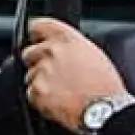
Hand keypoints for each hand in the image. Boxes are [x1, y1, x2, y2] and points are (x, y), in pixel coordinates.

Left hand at [22, 17, 126, 132]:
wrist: (106, 109)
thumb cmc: (105, 85)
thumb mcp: (93, 54)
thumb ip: (71, 47)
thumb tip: (60, 49)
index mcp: (67, 39)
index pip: (38, 25)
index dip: (36, 34)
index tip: (36, 40)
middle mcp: (52, 51)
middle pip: (29, 53)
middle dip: (37, 63)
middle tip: (53, 75)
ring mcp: (42, 72)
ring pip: (30, 76)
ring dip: (40, 84)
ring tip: (62, 92)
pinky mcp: (37, 91)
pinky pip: (31, 94)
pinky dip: (41, 100)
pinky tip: (58, 102)